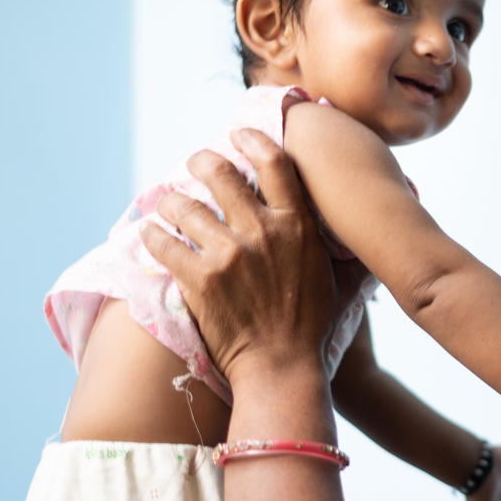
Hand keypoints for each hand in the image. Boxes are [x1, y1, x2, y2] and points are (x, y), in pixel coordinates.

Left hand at [140, 128, 340, 390]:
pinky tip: (151, 236)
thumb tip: (350, 224)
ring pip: (183, 205)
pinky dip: (152, 236)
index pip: (274, 163)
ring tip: (168, 207)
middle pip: (219, 172)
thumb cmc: (311, 324)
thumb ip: (330, 242)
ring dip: (170, 203)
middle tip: (193, 165)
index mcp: (297, 226)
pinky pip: (162, 243)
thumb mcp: (333, 274)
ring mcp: (228, 254)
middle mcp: (263, 232)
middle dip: (200, 161)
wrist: (282, 366)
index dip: (252, 140)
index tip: (238, 134)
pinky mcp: (198, 279)